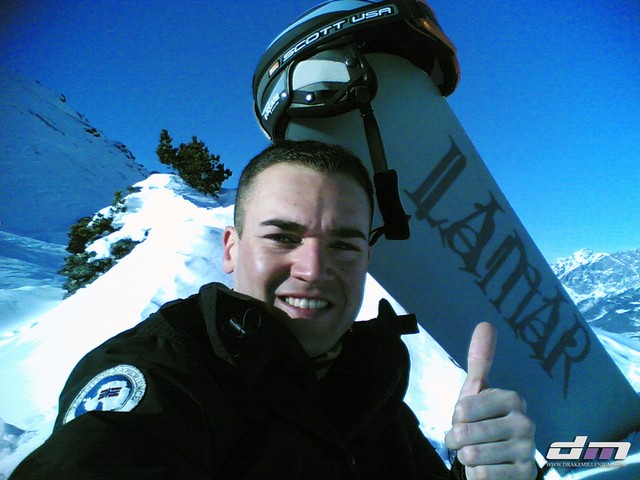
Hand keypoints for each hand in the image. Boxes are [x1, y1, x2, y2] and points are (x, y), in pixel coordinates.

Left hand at [445, 323, 537, 479]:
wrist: (496, 463)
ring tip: (476, 454)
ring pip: (471, 455)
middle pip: (464, 432)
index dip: (456, 417)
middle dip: (456, 439)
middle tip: (468, 440)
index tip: (467, 418)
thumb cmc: (481, 424)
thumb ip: (480, 359)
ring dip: (465, 457)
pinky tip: (488, 470)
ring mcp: (527, 450)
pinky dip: (476, 475)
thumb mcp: (475, 392)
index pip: (462, 407)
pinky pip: (482, 475)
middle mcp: (525, 422)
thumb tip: (486, 323)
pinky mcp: (525, 475)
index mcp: (512, 399)